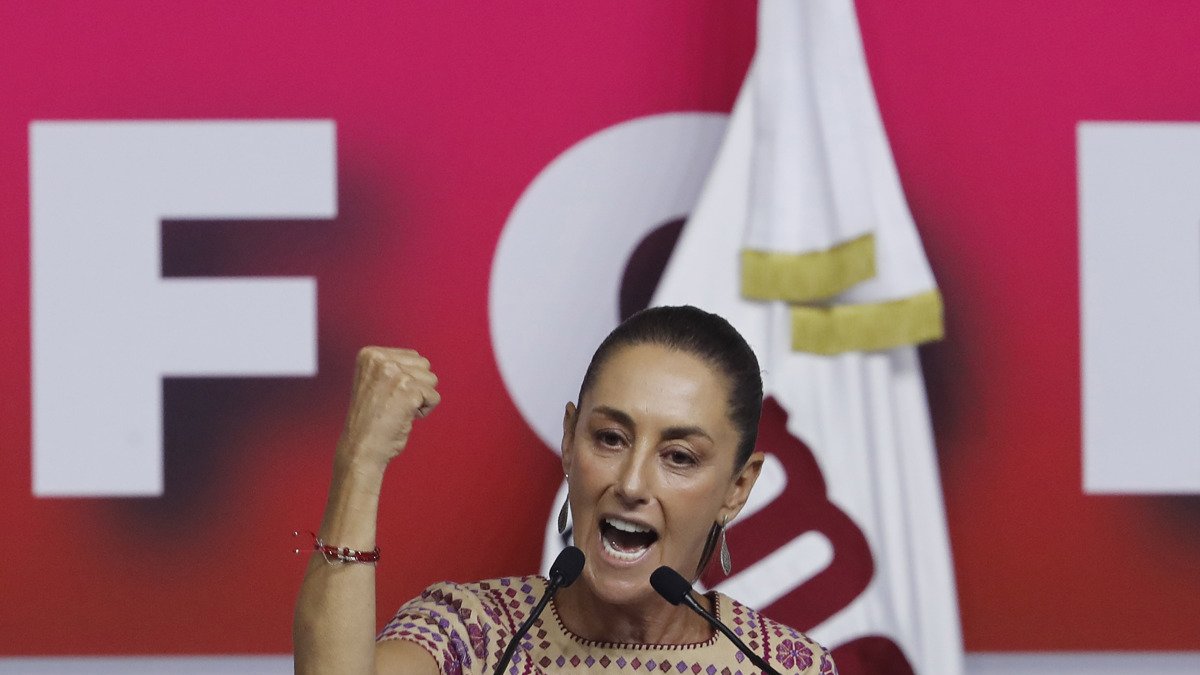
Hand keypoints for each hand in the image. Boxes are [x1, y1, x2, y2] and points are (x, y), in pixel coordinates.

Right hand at [336, 347, 439, 469]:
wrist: (361, 447)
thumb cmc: (371, 420)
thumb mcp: (376, 381)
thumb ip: (394, 367)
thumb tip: (422, 363)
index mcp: (370, 354)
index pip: (413, 357)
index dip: (408, 379)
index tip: (388, 395)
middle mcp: (381, 359)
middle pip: (424, 365)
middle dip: (417, 386)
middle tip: (394, 404)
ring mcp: (395, 374)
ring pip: (432, 380)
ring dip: (421, 398)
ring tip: (398, 410)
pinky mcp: (409, 391)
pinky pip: (434, 398)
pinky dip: (424, 411)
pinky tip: (404, 418)